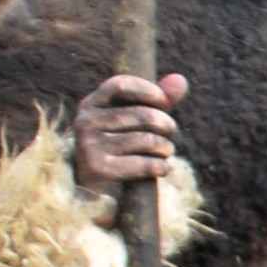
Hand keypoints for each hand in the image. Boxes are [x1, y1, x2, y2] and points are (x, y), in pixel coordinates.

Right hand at [71, 72, 185, 190]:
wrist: (98, 187)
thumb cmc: (122, 146)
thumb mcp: (137, 120)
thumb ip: (159, 99)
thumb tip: (181, 79)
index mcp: (91, 104)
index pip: (120, 84)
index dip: (148, 90)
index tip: (164, 101)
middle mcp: (86, 121)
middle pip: (142, 115)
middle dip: (166, 124)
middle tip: (171, 131)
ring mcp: (90, 145)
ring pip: (147, 140)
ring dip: (166, 147)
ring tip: (165, 150)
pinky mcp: (99, 169)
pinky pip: (145, 164)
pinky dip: (161, 166)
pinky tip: (162, 167)